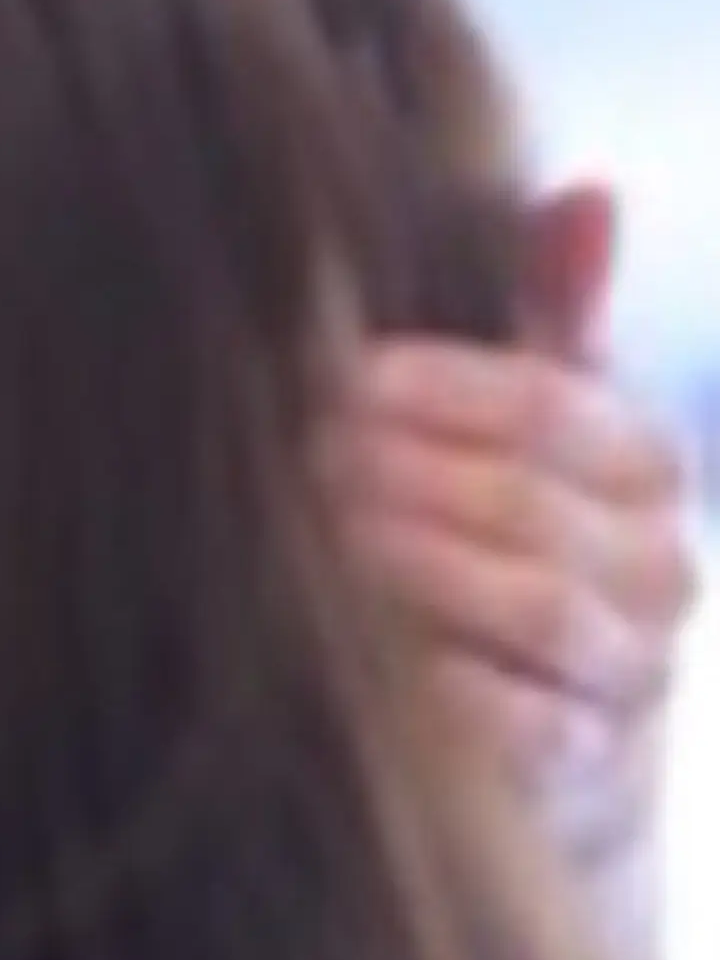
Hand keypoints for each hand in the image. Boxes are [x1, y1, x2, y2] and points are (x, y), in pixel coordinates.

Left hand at [330, 184, 700, 909]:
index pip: (560, 405)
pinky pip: (524, 721)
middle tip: (296, 459)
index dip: (445, 388)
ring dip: (413, 568)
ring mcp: (633, 673)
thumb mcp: (532, 426)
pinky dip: (442, 686)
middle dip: (405, 477)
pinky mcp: (587, 770)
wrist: (546, 749)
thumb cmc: (507, 546)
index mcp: (649, 466)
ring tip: (313, 538)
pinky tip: (359, 655)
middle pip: (533, 504)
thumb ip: (551, 315)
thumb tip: (589, 190)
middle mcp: (665, 567)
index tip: (340, 379)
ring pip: (534, 604)